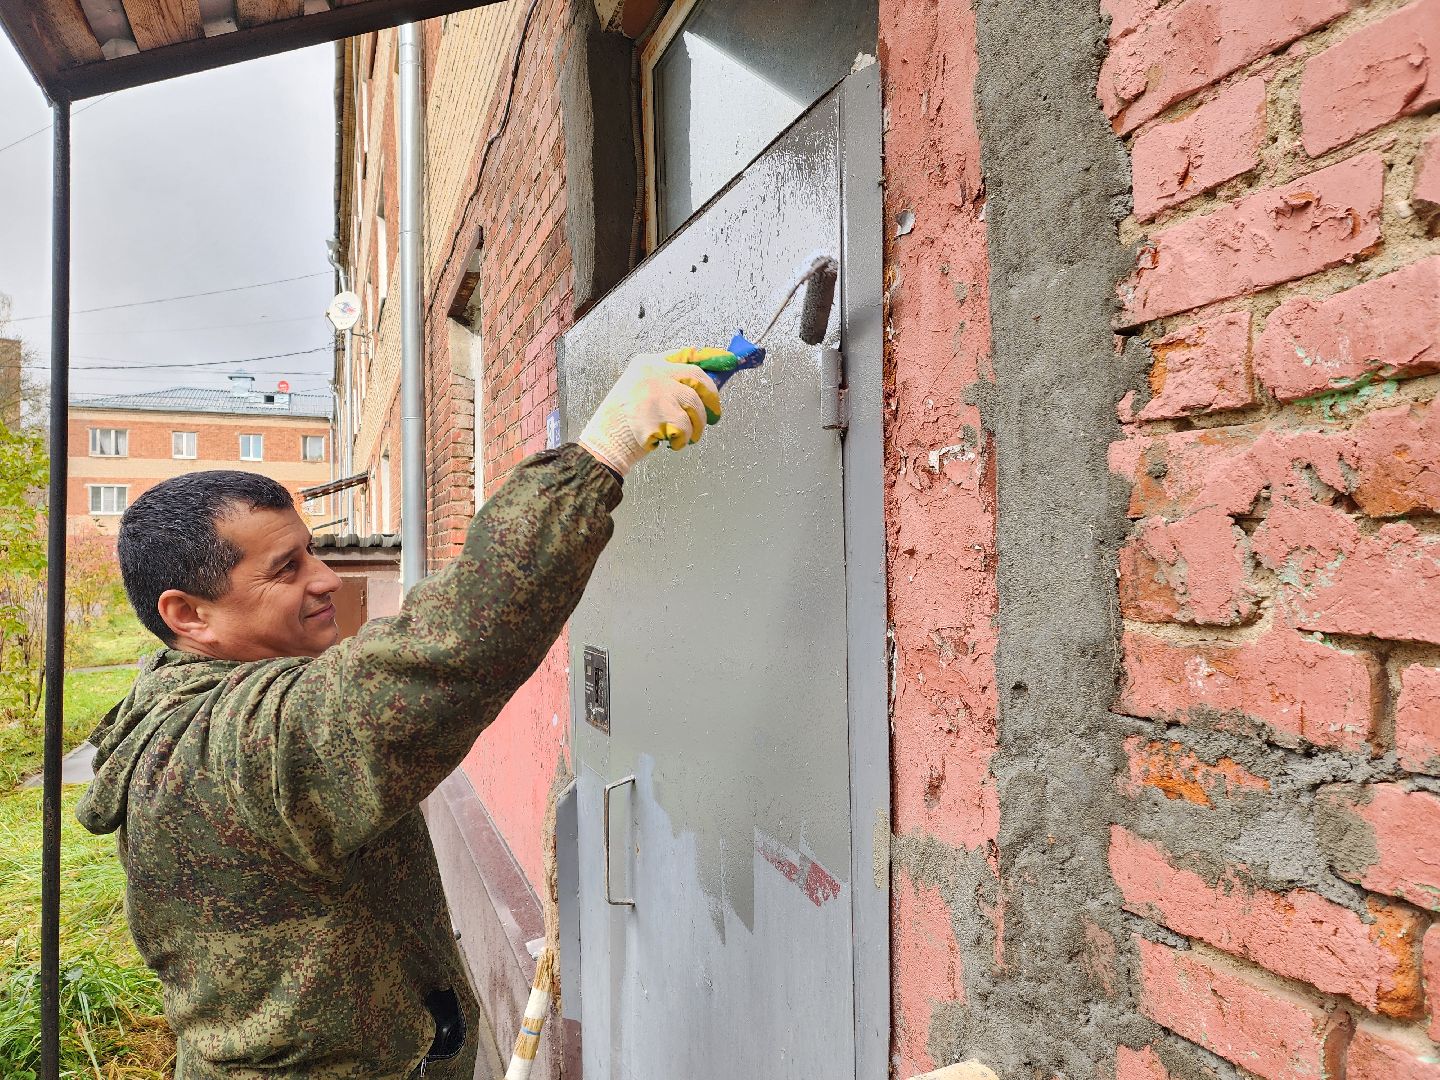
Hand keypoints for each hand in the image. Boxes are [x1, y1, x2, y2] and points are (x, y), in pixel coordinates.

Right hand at [577, 352, 724, 476]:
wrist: (604, 441)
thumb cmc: (625, 418)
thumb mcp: (641, 387)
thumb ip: (668, 382)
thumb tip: (705, 388)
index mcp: (648, 363)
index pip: (689, 354)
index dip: (713, 357)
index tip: (730, 360)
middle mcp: (653, 373)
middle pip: (698, 378)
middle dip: (712, 399)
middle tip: (715, 415)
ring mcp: (656, 394)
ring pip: (695, 407)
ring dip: (697, 426)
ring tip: (687, 436)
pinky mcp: (658, 417)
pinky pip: (685, 429)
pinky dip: (683, 440)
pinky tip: (671, 442)